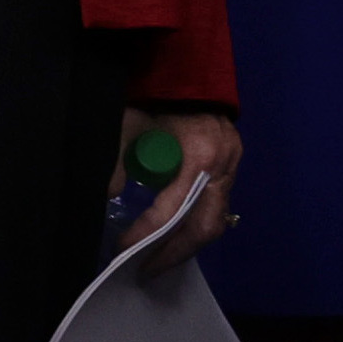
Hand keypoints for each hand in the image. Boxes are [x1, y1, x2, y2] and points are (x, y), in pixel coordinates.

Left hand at [113, 105, 242, 272]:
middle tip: (147, 270)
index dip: (146, 234)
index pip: (173, 210)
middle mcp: (223, 167)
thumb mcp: (128, 127)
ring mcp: (233, 167)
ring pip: (216, 221)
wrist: (190, 72)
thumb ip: (117, 162)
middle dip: (175, 253)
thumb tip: (109, 197)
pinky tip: (175, 234)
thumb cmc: (156, 99)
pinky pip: (218, 207)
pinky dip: (195, 225)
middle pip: (205, 227)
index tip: (123, 249)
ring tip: (160, 258)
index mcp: (199, 156)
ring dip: (186, 244)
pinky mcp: (232, 166)